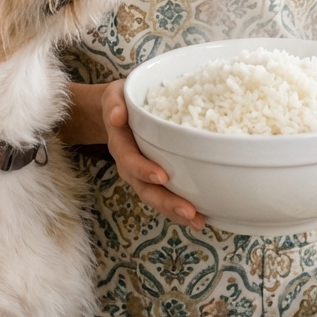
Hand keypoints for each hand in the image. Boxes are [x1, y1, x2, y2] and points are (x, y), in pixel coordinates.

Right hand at [102, 80, 205, 229]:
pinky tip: (202, 215)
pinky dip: (180, 208)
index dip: (144, 169)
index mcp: (120, 145)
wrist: (116, 113)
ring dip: (175, 211)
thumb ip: (114, 103)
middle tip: (189, 212)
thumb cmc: (121, 102)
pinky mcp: (154, 178)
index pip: (130, 160)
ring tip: (198, 221)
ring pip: (156, 198)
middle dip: (166, 203)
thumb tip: (117, 116)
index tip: (162, 176)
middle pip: (145, 189)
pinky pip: (165, 195)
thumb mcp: (114, 96)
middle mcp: (130, 165)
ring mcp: (142, 175)